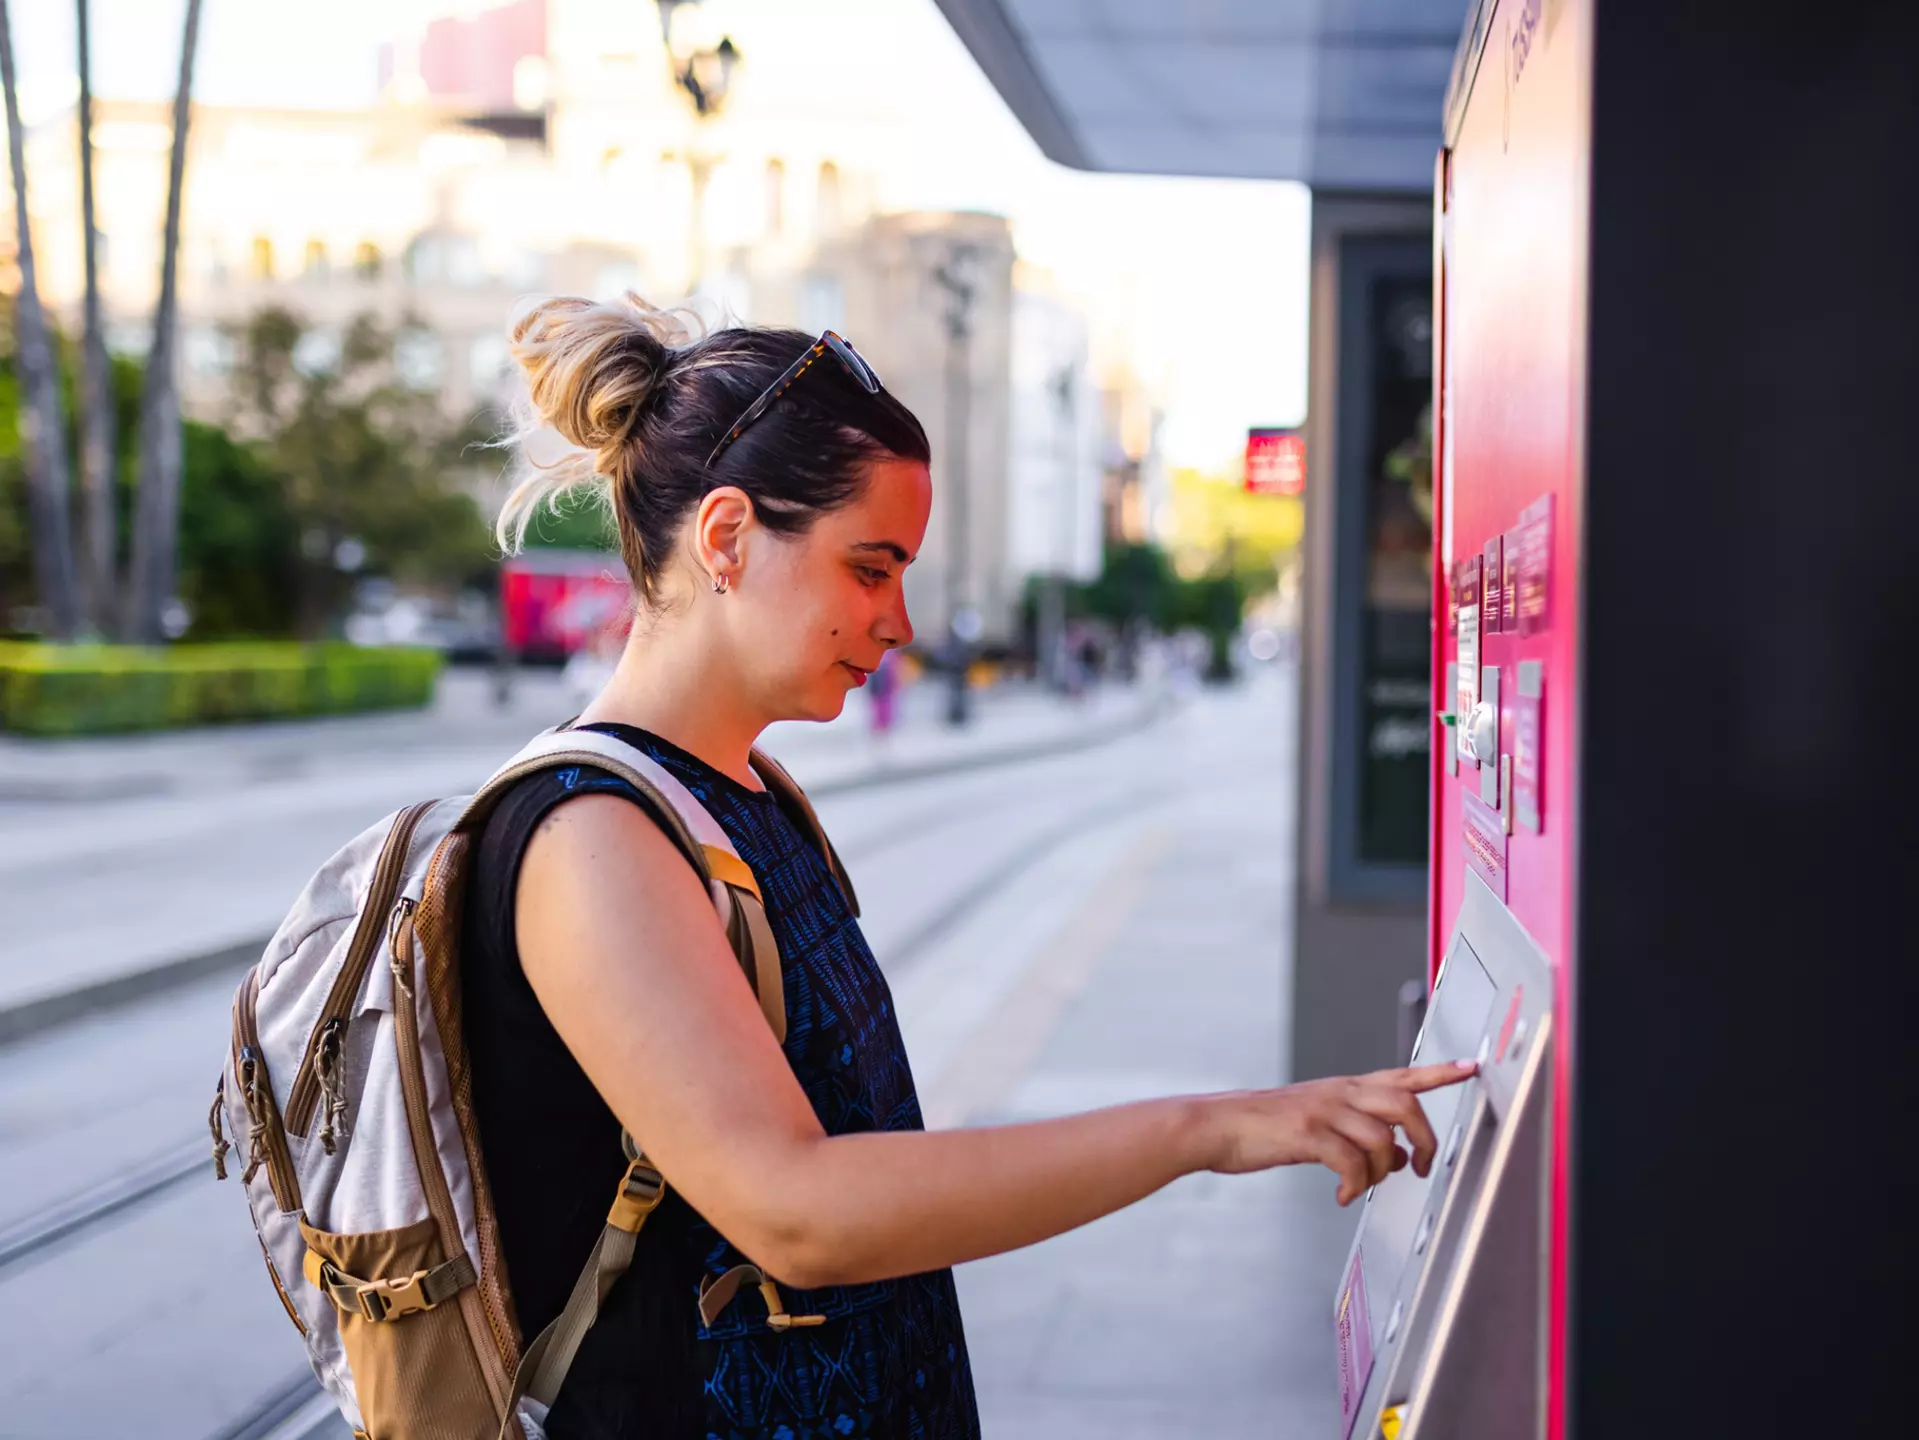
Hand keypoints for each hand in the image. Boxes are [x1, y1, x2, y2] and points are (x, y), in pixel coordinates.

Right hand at [1201, 1060, 1478, 1204]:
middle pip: (1405, 1103)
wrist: (1214, 1125)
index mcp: (1343, 1088)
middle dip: (1424, 1140)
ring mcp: (1323, 1111)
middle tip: (1421, 1168)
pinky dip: (1355, 1186)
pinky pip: (1351, 1163)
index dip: (1440, 1072)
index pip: (1402, 1074)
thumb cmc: (1261, 1126)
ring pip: (1383, 1138)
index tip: (1471, 1067)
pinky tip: (1341, 1195)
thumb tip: (1397, 1159)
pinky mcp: (1307, 1134)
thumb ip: (1357, 1134)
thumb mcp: (1315, 1123)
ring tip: (1365, 1186)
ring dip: (1383, 1172)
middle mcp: (1339, 1093)